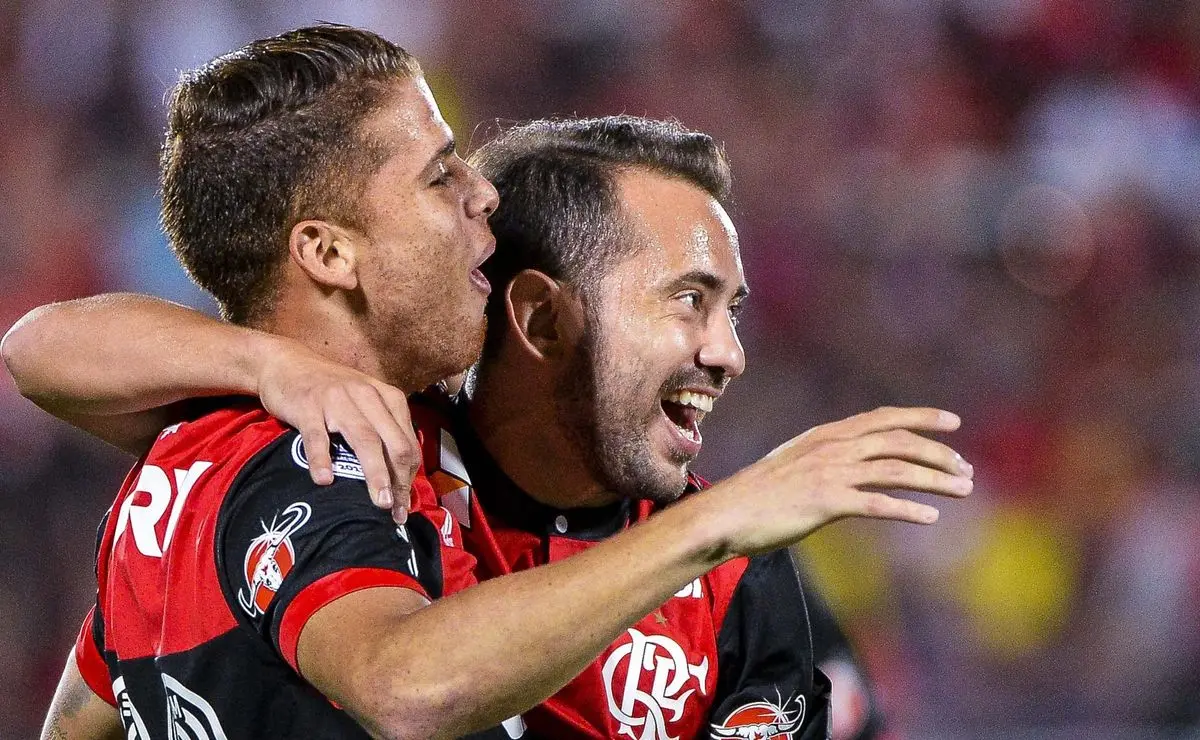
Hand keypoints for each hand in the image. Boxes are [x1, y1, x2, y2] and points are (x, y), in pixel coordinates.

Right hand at [256, 340, 418, 522]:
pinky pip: (317, 436)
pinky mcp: (308, 406)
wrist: (287, 363)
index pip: (407, 443)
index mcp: (388, 398)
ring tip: (380, 502)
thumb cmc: (331, 390)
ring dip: (375, 474)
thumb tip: (399, 478)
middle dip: (399, 481)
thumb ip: (383, 430)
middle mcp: (367, 396)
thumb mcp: (366, 402)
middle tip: (396, 511)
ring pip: (365, 440)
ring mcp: (338, 400)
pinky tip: (325, 480)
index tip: (404, 506)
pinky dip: (322, 459)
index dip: (409, 477)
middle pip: (393, 444)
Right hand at [713, 406, 972, 555]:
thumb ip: (826, 458)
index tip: (953, 423)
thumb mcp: (795, 463)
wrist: (726, 513)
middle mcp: (833, 448)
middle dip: (938, 454)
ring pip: (896, 470)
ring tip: (963, 490)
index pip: (884, 418)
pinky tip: (930, 518)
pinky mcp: (826, 502)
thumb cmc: (757, 494)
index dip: (921, 417)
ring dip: (935, 480)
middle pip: (899, 442)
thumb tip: (854, 463)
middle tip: (965, 471)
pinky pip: (878, 504)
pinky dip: (908, 509)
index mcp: (827, 435)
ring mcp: (830, 473)